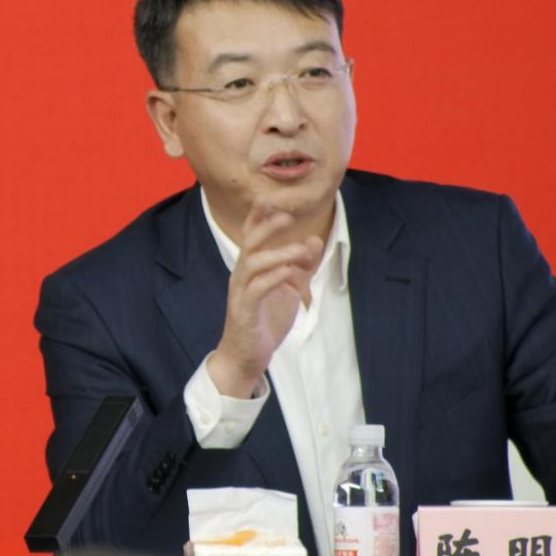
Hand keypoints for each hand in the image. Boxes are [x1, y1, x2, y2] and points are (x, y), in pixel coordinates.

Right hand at [207, 201, 322, 398]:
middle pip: (250, 242)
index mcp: (251, 268)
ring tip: (302, 250)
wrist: (247, 357)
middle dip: (267, 226)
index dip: (258, 216)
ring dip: (279, 253)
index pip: (251, 235)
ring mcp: (241, 293)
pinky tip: (290, 273)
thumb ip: (302, 266)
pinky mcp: (244, 311)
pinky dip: (274, 277)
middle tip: (287, 217)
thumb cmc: (265, 320)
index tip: (270, 198)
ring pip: (254, 263)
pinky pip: (256, 289)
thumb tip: (315, 240)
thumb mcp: (290, 289)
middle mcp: (242, 276)